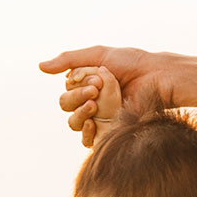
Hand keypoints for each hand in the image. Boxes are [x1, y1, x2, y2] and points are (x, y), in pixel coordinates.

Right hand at [39, 46, 158, 146]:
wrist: (157, 78)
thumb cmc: (132, 63)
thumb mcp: (98, 55)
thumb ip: (68, 60)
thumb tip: (40, 67)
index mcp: (87, 84)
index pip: (66, 89)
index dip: (75, 85)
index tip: (96, 77)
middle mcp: (91, 100)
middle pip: (66, 106)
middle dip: (76, 97)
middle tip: (96, 89)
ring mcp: (100, 117)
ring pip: (73, 122)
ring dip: (78, 113)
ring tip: (94, 104)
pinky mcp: (110, 131)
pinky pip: (87, 140)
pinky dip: (85, 131)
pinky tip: (92, 121)